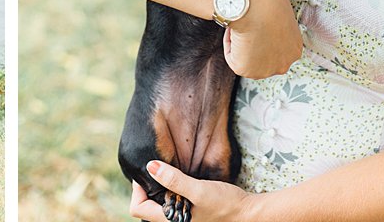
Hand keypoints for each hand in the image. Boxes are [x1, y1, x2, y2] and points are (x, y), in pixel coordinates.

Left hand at [129, 161, 254, 221]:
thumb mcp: (198, 190)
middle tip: (157, 169)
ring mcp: (181, 219)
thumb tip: (151, 167)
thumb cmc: (224, 203)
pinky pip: (170, 203)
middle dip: (147, 188)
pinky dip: (170, 192)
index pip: (137, 208)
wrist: (246, 213)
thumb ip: (174, 180)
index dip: (138, 189)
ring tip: (167, 173)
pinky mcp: (189, 213)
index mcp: (170, 220)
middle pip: (145, 207)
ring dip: (158, 189)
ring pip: (158, 206)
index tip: (149, 171)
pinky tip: (180, 180)